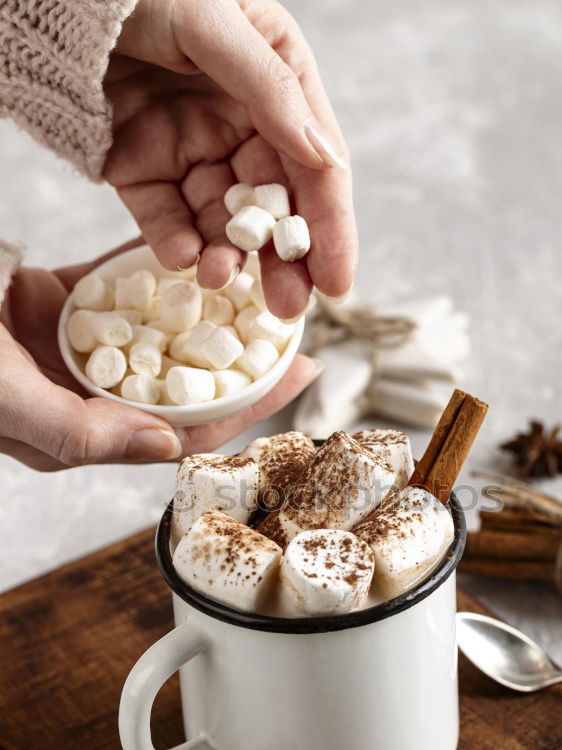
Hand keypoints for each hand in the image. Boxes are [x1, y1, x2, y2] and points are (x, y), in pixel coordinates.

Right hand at [0, 243, 319, 471]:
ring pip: (156, 332)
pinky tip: (198, 254)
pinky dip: (155, 271)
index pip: (182, 427)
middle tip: (294, 325)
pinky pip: (117, 286)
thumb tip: (165, 450)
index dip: (246, 404)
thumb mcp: (5, 401)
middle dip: (240, 358)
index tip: (299, 372)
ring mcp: (71, 348)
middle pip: (182, 381)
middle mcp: (83, 394)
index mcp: (77, 432)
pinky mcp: (54, 302)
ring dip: (207, 311)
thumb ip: (81, 432)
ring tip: (260, 286)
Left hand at [105, 0, 356, 319]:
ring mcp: (193, 148)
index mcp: (278, 81)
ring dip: (227, 257)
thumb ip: (272, 92)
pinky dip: (175, 244)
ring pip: (220, 221)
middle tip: (287, 308)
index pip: (316, 166)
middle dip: (282, 261)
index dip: (330, 227)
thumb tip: (325, 158)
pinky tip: (183, 260)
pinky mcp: (143, 168)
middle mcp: (242, 121)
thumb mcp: (216, 24)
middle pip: (273, 206)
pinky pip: (165, 217)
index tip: (337, 282)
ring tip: (222, 281)